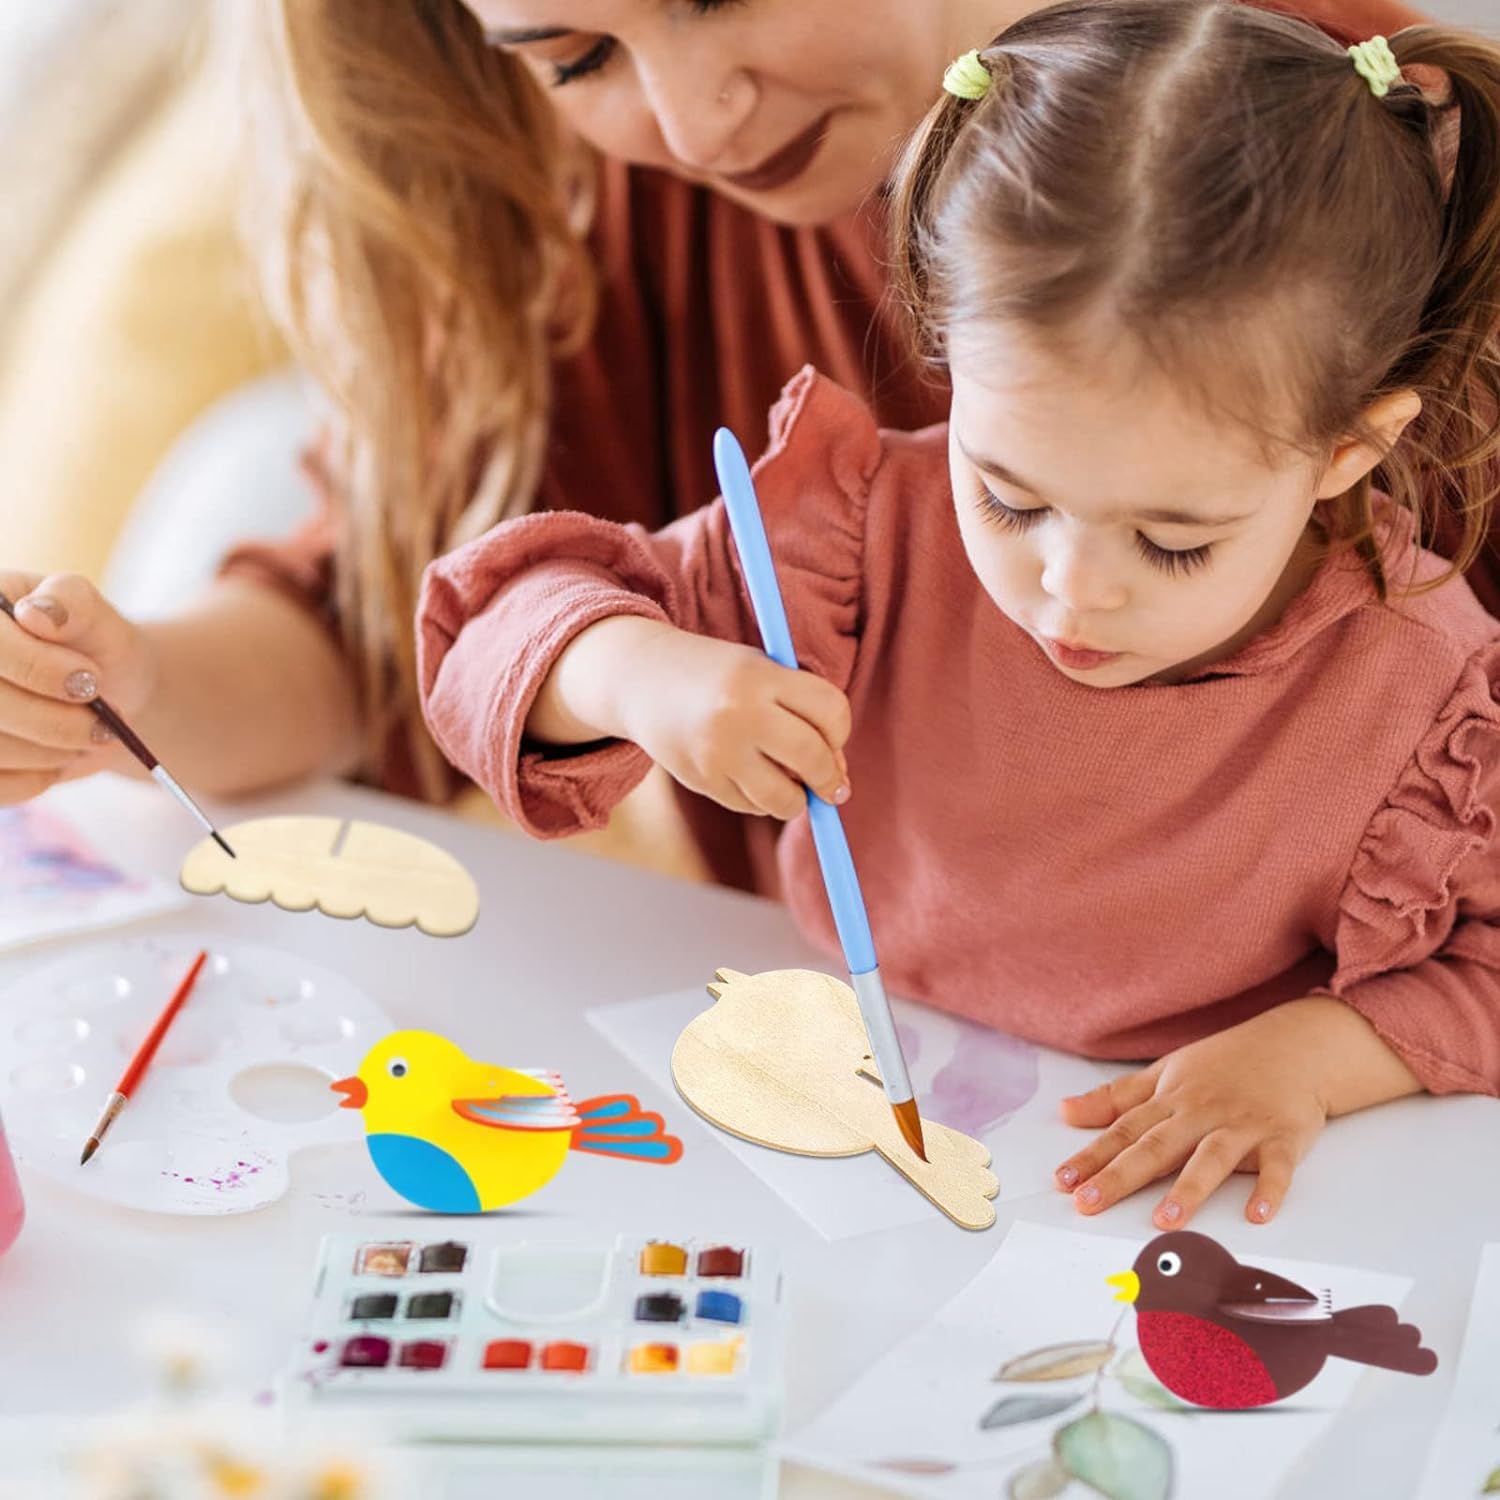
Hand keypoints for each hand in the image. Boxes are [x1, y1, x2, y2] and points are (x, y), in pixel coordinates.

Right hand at [0, 571, 156, 803]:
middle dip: (55, 721)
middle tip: (103, 724)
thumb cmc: (93, 646)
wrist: (102, 694)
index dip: (38, 669)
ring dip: (52, 751)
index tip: (90, 681)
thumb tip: (37, 611)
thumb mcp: (95, 615)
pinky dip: (37, 778)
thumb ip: (72, 601)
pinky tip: (59, 757)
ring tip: (87, 736)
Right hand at [608, 622, 851, 818]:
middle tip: (832, 785)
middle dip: (830, 778)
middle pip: (812, 756)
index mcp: (760, 676)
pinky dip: (762, 800)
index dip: (840, 731)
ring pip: (784, 797)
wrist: (642, 679)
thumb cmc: (718, 676)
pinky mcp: (700, 779)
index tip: (834, 739)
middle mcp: (739, 712)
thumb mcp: (760, 671)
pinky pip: (752, 806)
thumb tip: (838, 781)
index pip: (830, 710)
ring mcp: (717, 751)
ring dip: (798, 798)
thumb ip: (802, 713)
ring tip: (792, 785)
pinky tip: (751, 777)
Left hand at [1051, 997, 1421, 1228]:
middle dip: (1120, 1176)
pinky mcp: (1283, 1136)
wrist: (1296, 1045)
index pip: (1123, 1130)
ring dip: (1188, 1189)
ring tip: (1164, 1221)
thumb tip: (1065, 1111)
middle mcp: (1201, 1112)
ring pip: (1211, 1158)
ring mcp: (1243, 1124)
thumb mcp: (1165, 1072)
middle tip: (1089, 1204)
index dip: (1092, 1156)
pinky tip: (1257, 1215)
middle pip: (1156, 1146)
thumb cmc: (1225, 1064)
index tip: (1063, 1182)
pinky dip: (1270, 1190)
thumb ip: (1116, 1098)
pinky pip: (1277, 1167)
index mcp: (1170, 1098)